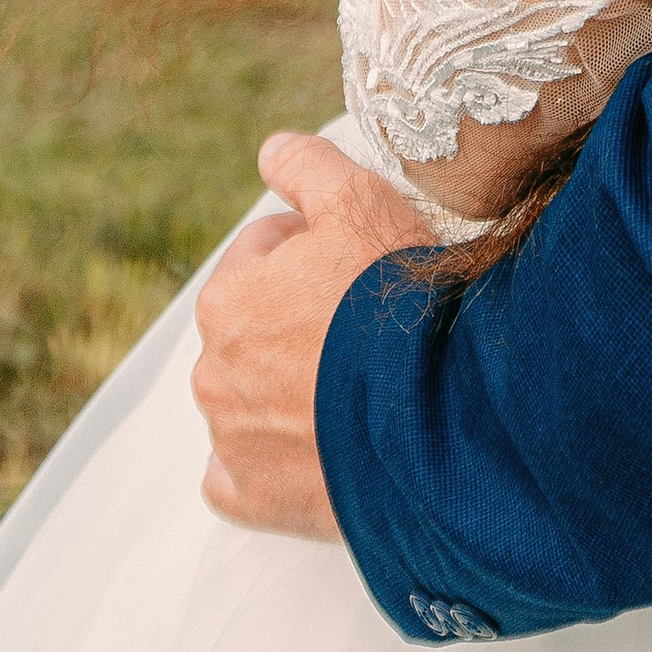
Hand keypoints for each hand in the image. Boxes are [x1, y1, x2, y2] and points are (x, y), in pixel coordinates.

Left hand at [193, 131, 433, 540]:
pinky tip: (313, 445)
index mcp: (228, 299)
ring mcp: (232, 442)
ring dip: (286, 386)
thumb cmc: (397, 301)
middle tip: (362, 322)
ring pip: (248, 399)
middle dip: (296, 318)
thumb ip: (307, 166)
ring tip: (355, 382)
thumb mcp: (361, 201)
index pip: (262, 253)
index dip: (315, 248)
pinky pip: (240, 478)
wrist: (437, 413)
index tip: (360, 262)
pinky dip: (267, 462)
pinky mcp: (256, 501)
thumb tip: (269, 151)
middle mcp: (213, 372)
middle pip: (254, 326)